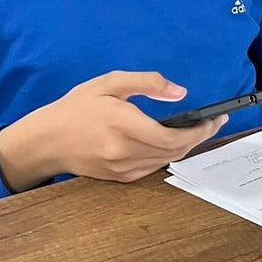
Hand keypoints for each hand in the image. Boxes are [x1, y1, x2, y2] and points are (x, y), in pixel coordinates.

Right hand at [0, 71, 226, 191]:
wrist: (46, 141)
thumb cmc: (77, 107)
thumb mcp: (110, 83)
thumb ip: (147, 83)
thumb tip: (180, 92)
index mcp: (123, 125)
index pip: (173, 136)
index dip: (200, 130)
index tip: (215, 119)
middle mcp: (124, 152)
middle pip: (175, 151)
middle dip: (199, 137)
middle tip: (214, 123)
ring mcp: (122, 169)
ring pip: (167, 161)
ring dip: (186, 147)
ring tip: (199, 130)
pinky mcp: (119, 178)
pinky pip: (153, 168)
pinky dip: (167, 155)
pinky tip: (173, 142)